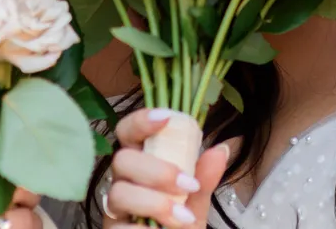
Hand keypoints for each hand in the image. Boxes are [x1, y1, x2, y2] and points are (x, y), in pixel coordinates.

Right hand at [104, 108, 228, 227]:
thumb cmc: (179, 224)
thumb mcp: (196, 202)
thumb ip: (204, 179)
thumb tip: (220, 150)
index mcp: (141, 164)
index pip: (128, 132)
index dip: (141, 121)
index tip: (165, 118)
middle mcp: (123, 182)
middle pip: (122, 160)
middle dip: (157, 170)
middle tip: (188, 185)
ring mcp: (115, 209)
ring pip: (119, 193)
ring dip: (155, 203)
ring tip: (183, 218)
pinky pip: (119, 227)